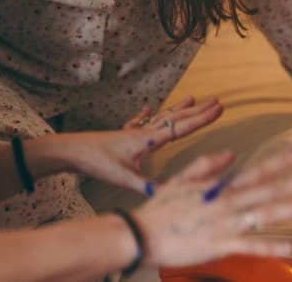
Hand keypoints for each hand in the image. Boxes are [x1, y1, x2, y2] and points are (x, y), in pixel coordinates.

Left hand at [54, 97, 223, 193]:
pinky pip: (140, 121)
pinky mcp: (122, 135)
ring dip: (178, 109)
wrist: (71, 150)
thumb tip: (169, 193)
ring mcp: (133, 131)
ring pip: (161, 117)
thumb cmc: (97, 162)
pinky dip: (147, 113)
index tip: (219, 108)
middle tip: (217, 101)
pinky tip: (149, 106)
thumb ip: (147, 185)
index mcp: (148, 140)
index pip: (181, 128)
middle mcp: (144, 131)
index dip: (202, 119)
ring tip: (192, 98)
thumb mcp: (124, 178)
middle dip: (198, 111)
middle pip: (176, 119)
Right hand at [131, 143, 291, 267]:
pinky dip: (270, 245)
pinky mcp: (218, 245)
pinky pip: (249, 246)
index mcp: (220, 188)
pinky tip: (291, 246)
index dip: (282, 160)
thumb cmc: (161, 209)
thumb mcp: (182, 179)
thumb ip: (208, 164)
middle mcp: (227, 203)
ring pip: (266, 214)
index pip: (257, 170)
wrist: (139, 233)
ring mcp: (225, 224)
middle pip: (271, 190)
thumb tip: (231, 153)